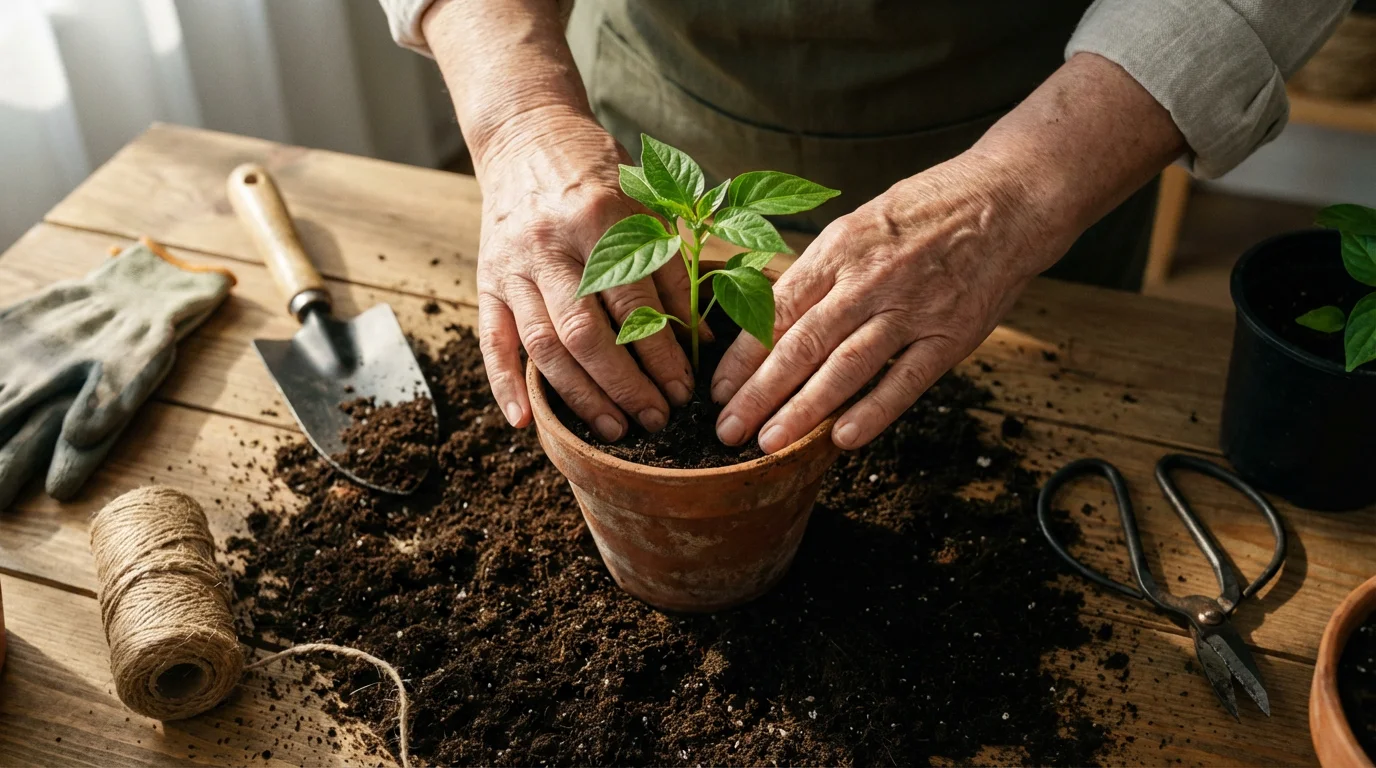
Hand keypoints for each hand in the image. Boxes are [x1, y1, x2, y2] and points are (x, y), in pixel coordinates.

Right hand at [474, 114, 697, 440]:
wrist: (525, 134)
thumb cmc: (597, 172)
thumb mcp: (644, 205)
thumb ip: (672, 269)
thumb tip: (701, 340)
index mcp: (598, 218)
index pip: (635, 303)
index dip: (662, 353)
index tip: (684, 389)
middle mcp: (549, 246)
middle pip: (587, 334)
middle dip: (625, 385)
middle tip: (656, 419)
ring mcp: (512, 266)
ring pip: (544, 346)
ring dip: (579, 396)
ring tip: (614, 429)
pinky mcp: (486, 280)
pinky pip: (491, 340)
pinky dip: (504, 384)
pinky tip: (522, 422)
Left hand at [710, 154, 1074, 453]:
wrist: (1008, 199)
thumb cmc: (927, 212)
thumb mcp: (861, 225)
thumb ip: (822, 272)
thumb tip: (774, 318)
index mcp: (839, 249)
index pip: (777, 310)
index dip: (744, 355)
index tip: (717, 390)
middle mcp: (869, 280)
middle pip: (801, 344)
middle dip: (759, 393)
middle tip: (727, 431)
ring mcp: (912, 309)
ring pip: (845, 367)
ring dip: (803, 410)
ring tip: (770, 443)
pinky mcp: (951, 335)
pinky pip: (905, 381)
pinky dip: (872, 412)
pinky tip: (842, 438)